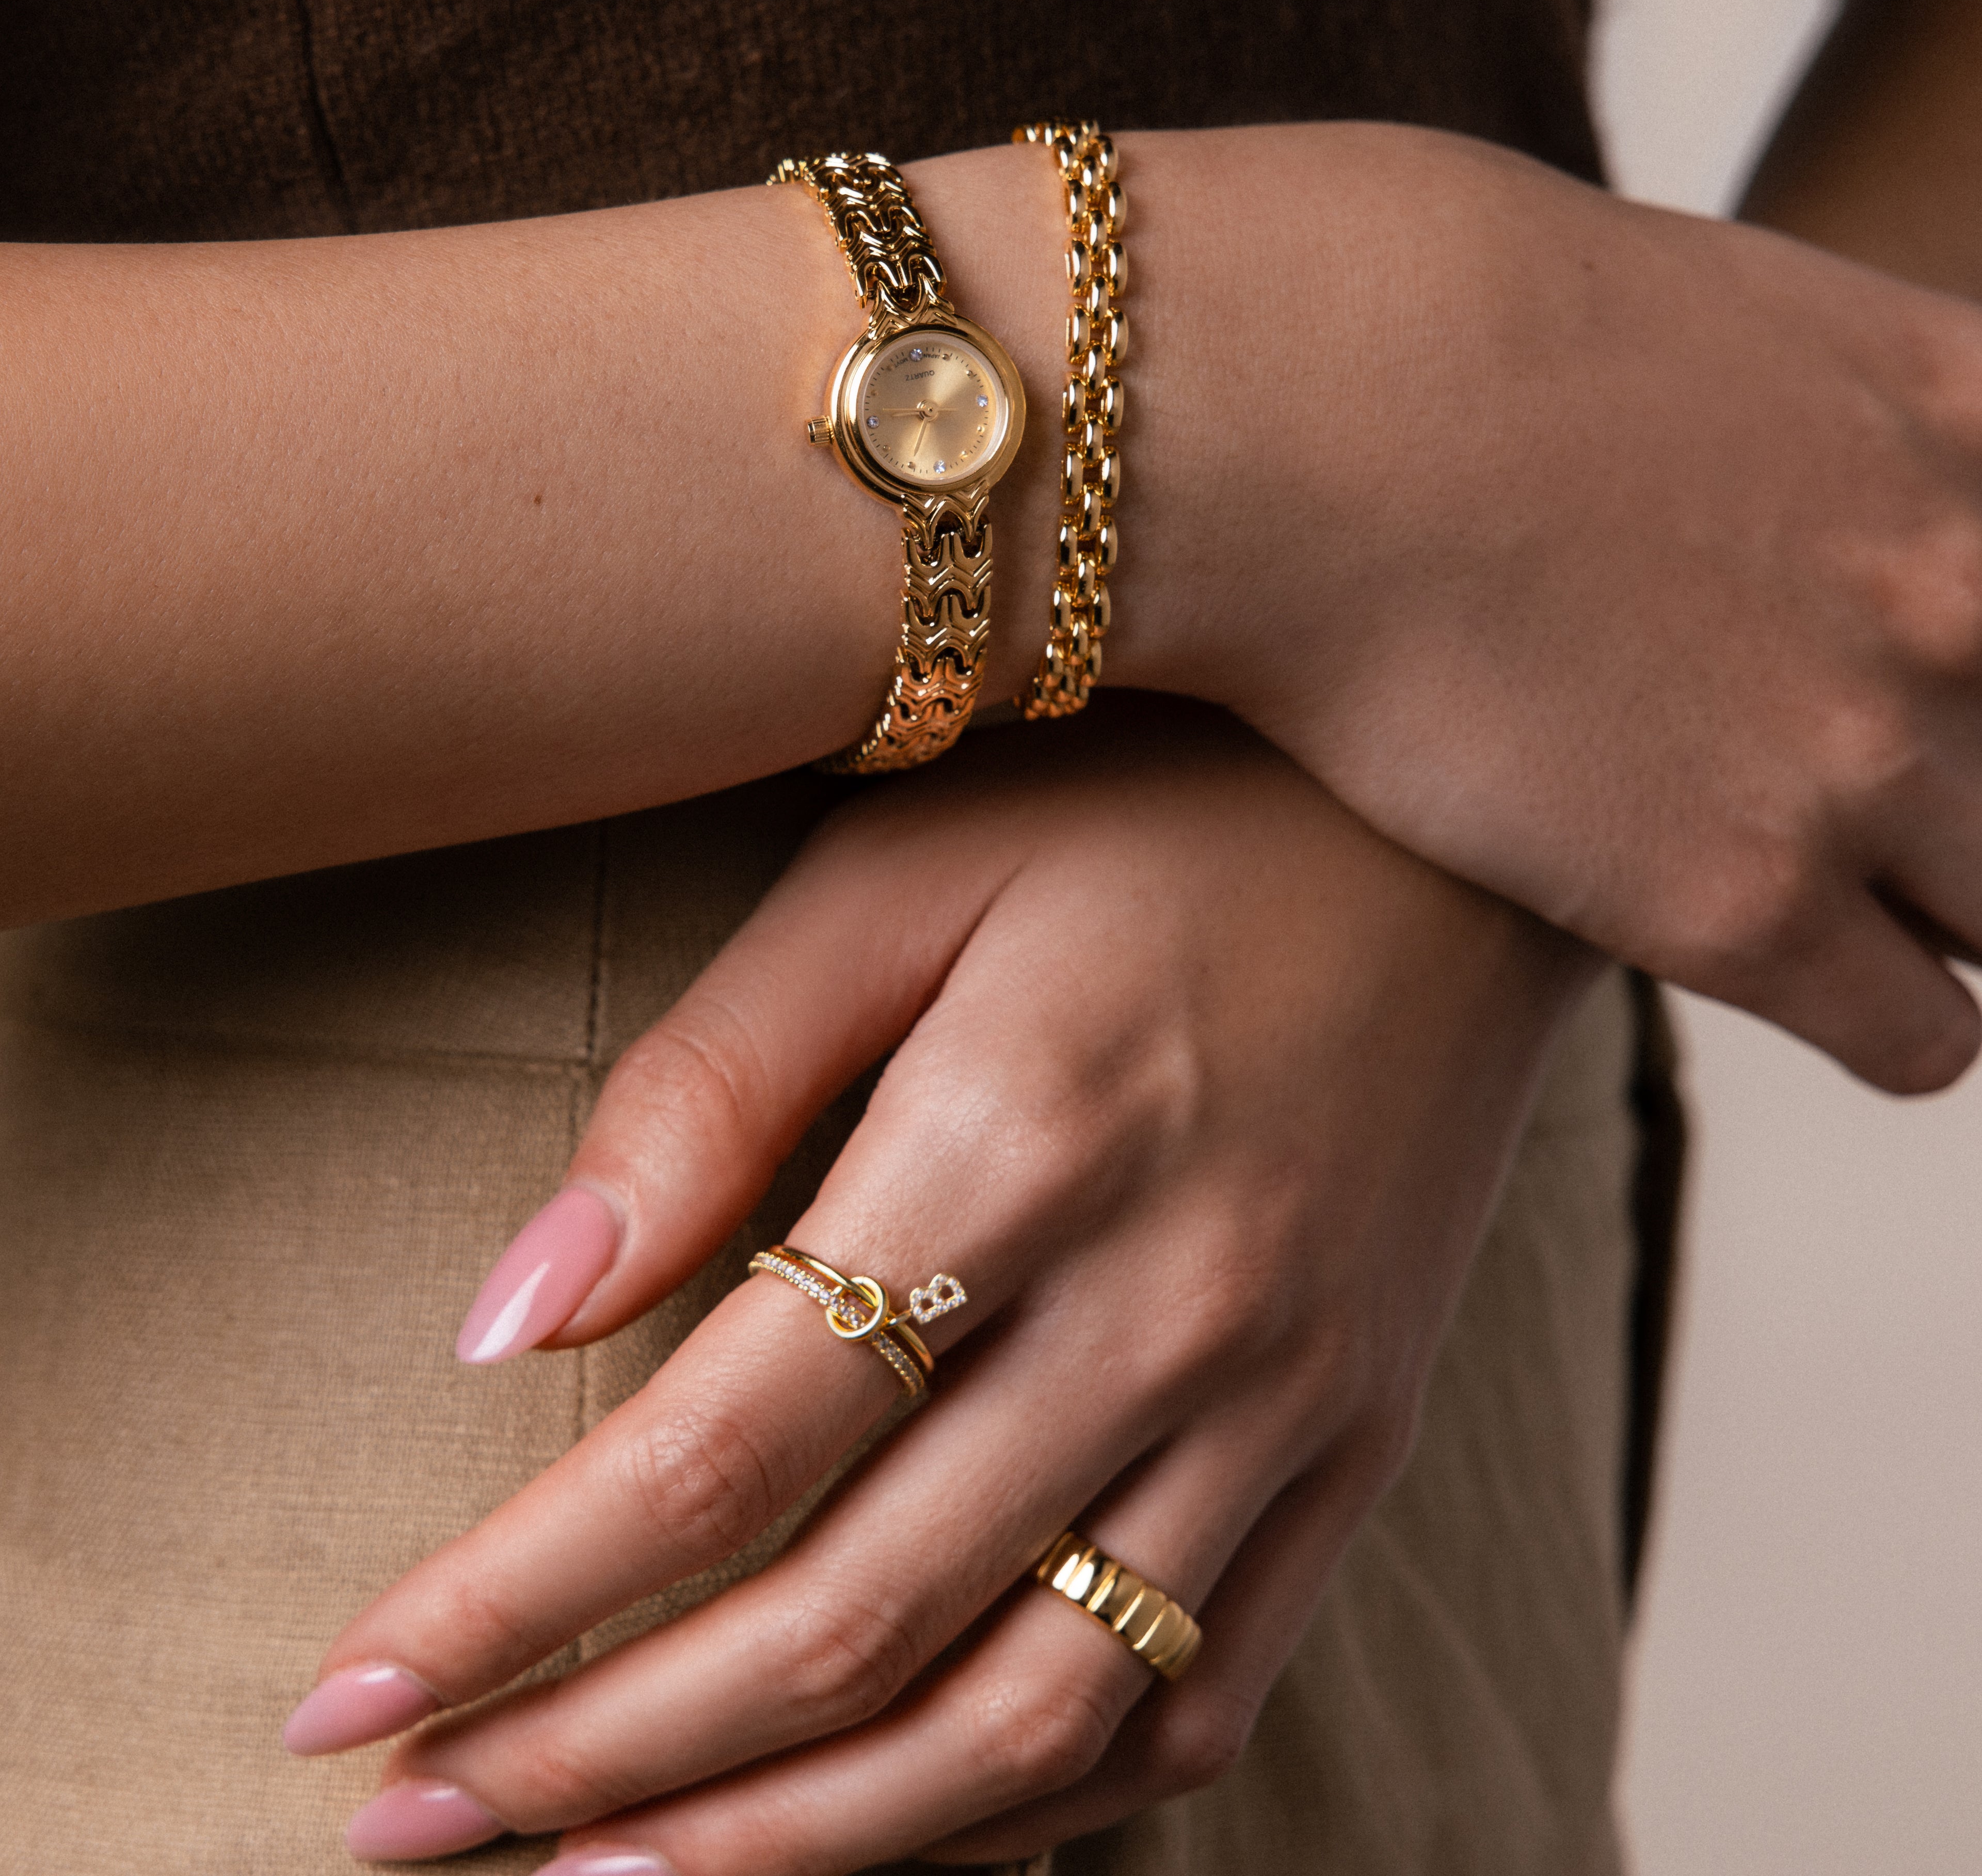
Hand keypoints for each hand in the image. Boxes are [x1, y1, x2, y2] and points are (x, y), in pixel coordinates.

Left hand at [286, 698, 1593, 1869]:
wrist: (1450, 824)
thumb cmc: (1147, 804)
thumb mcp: (898, 873)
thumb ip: (709, 1088)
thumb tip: (513, 1317)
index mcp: (1026, 1144)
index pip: (719, 1451)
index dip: (511, 1601)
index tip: (349, 1695)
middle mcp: (1172, 1311)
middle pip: (850, 1623)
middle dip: (604, 1760)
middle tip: (415, 1823)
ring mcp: (1289, 1401)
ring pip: (1029, 1718)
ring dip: (805, 1844)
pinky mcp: (1358, 1442)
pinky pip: (1197, 1697)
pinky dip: (1026, 1801)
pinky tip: (886, 1822)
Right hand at [1110, 123, 1981, 1092]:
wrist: (1285, 419)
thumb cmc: (1419, 320)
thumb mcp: (1701, 312)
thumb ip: (1807, 408)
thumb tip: (1767, 480)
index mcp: (1971, 415)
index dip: (1976, 663)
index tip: (1920, 689)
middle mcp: (1963, 593)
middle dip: (1962, 791)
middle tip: (1854, 794)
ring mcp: (1864, 754)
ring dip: (1933, 911)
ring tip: (1823, 890)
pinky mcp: (1738, 902)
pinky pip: (1922, 1040)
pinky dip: (1880, 1020)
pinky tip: (1783, 966)